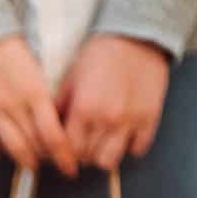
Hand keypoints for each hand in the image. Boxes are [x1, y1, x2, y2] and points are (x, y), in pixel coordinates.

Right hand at [0, 35, 77, 176]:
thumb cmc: (10, 47)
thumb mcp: (37, 68)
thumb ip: (45, 95)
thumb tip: (57, 121)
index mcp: (35, 92)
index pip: (54, 135)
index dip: (64, 156)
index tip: (70, 167)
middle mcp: (13, 105)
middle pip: (34, 145)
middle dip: (46, 158)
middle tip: (51, 161)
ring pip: (11, 147)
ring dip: (24, 159)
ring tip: (30, 162)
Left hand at [57, 35, 170, 172]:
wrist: (135, 36)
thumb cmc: (99, 54)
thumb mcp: (71, 77)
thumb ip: (59, 106)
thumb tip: (46, 130)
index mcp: (84, 109)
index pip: (69, 150)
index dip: (64, 151)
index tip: (65, 146)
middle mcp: (107, 119)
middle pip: (88, 159)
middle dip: (81, 154)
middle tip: (82, 142)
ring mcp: (131, 121)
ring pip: (110, 161)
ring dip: (103, 155)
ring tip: (101, 141)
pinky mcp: (150, 119)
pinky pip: (137, 149)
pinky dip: (128, 146)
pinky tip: (123, 134)